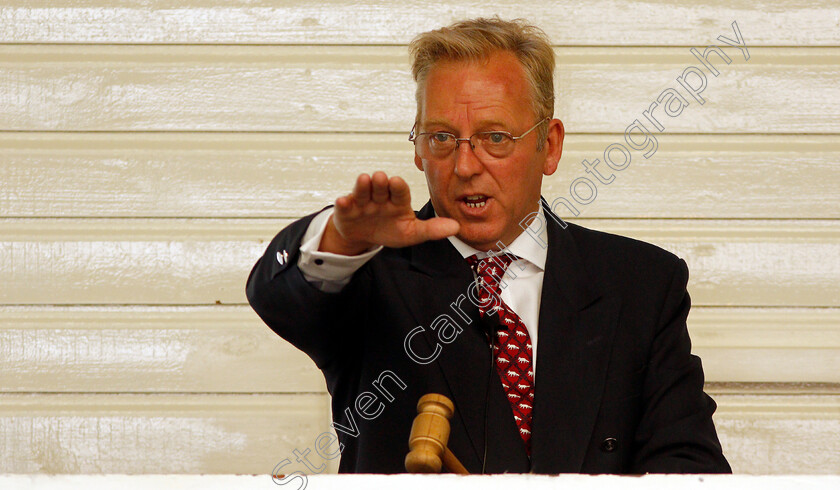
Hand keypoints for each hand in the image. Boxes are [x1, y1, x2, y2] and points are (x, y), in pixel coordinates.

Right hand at [319, 172, 459, 254]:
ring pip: (363, 191)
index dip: (398, 187)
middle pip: (381, 188)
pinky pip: (344, 205)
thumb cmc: (390, 229)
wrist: (364, 236)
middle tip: (382, 177)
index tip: (397, 182)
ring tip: (364, 180)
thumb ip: (431, 230)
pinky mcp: (347, 210)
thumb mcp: (411, 233)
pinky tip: (343, 201)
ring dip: (363, 186)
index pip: (400, 191)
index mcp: (398, 201)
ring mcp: (362, 202)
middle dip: (381, 183)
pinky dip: (343, 203)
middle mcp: (380, 197)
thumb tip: (456, 228)